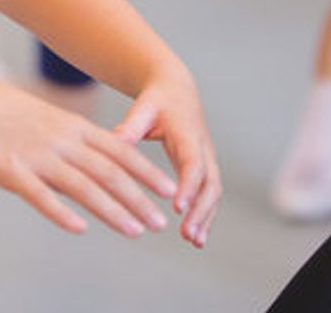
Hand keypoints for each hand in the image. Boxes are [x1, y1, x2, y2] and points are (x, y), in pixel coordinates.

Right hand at [0, 74, 176, 237]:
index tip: (168, 190)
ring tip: (136, 231)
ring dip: (113, 211)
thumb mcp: (49, 120)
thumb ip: (74, 143)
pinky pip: (41, 195)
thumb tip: (98, 166)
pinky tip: (80, 229)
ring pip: (83, 187)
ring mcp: (38, 156)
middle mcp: (62, 141)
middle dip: (138, 199)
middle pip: (109, 172)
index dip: (146, 172)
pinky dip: (62, 212)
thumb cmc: (6, 113)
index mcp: (72, 127)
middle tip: (160, 222)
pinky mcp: (11, 171)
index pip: (120, 150)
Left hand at [114, 63, 220, 247]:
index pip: (193, 164)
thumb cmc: (157, 99)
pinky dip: (205, 215)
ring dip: (206, 217)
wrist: (177, 90)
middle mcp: (203, 149)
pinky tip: (195, 237)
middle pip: (211, 184)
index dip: (188, 186)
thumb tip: (116, 141)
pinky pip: (209, 194)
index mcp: (188, 134)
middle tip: (187, 234)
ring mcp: (207, 159)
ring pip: (214, 192)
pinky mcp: (204, 168)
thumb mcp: (144, 107)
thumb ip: (132, 125)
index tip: (178, 207)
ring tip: (193, 241)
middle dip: (201, 210)